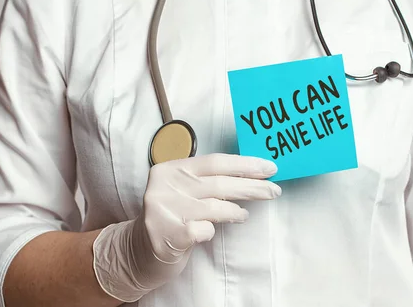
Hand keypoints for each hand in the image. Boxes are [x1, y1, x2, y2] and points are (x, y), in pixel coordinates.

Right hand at [130, 153, 280, 291]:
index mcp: (169, 168)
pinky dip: (213, 230)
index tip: (269, 168)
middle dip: (251, 186)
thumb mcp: (182, 191)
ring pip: (214, 206)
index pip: (214, 161)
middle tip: (274, 190)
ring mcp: (165, 210)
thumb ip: (206, 181)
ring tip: (244, 214)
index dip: (245, 164)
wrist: (138, 251)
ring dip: (236, 211)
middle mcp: (164, 186)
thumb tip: (251, 174)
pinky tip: (211, 231)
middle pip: (218, 182)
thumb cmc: (171, 217)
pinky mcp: (168, 234)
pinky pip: (205, 229)